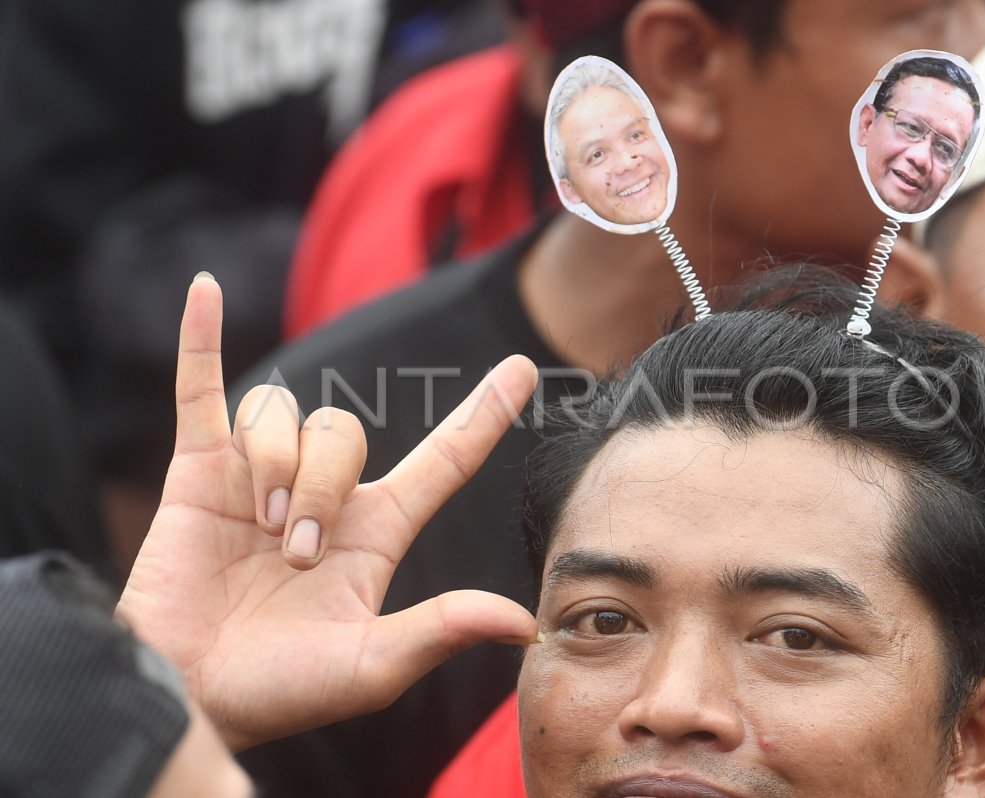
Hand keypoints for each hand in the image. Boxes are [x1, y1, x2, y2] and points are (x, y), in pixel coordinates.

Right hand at [118, 274, 539, 750]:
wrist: (190, 693)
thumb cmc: (281, 689)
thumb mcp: (370, 667)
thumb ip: (440, 631)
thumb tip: (525, 625)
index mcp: (378, 530)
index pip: (444, 458)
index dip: (484, 413)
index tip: (526, 367)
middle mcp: (327, 493)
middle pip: (347, 433)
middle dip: (321, 487)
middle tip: (295, 554)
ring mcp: (262, 475)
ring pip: (285, 415)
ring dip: (274, 466)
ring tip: (257, 530)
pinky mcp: (200, 471)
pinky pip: (204, 392)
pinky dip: (202, 342)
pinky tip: (204, 292)